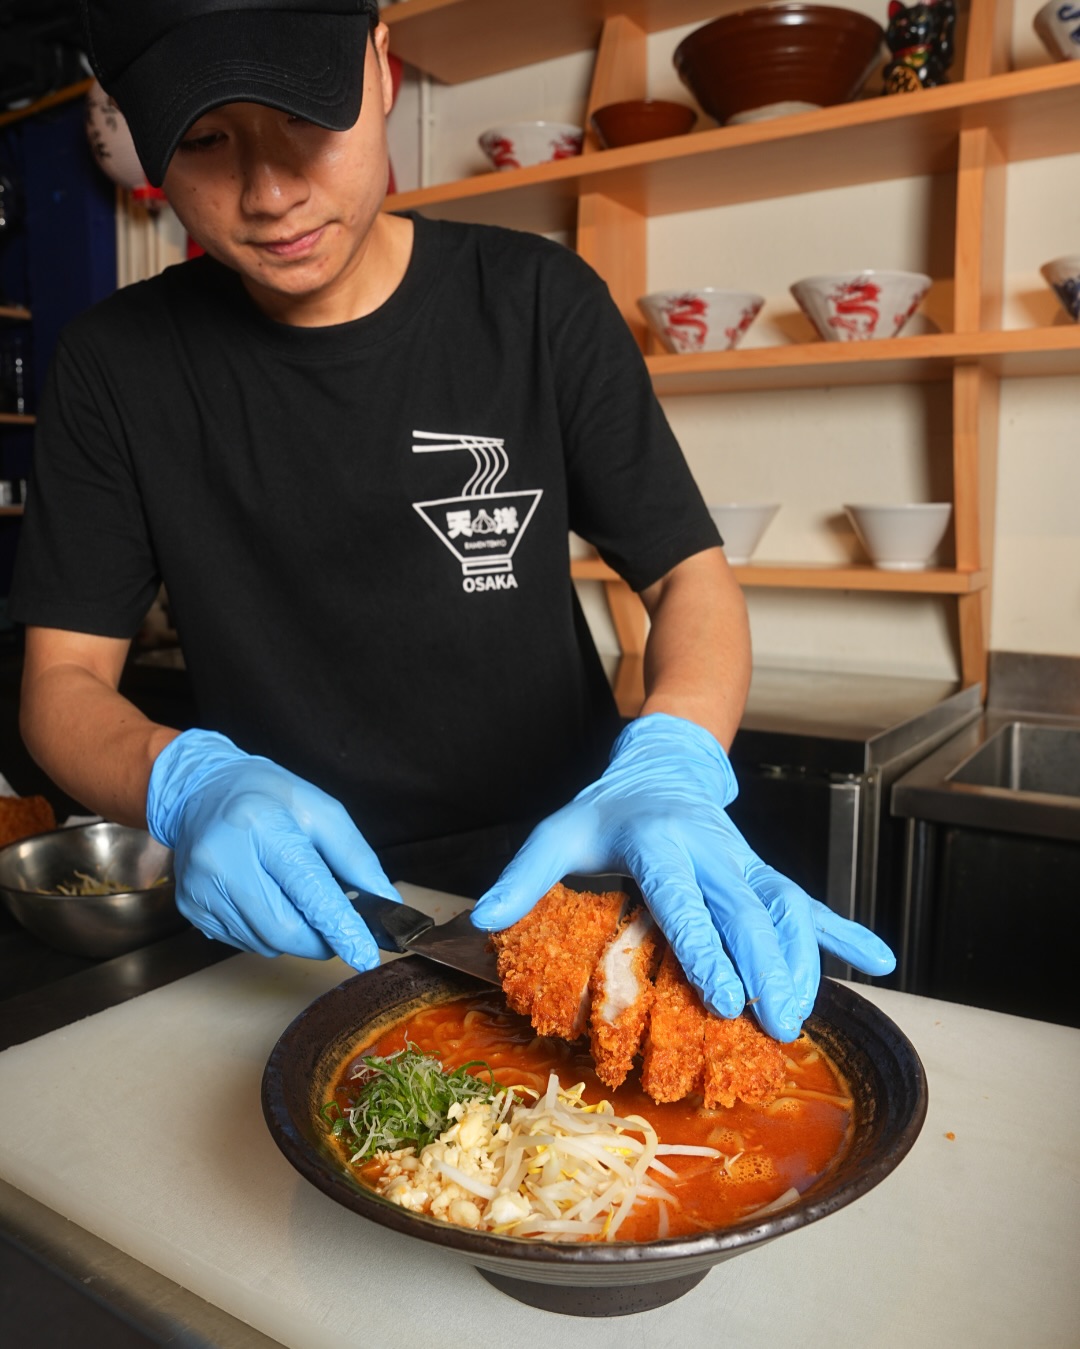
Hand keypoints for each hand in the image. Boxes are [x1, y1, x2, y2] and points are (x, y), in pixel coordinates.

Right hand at [146, 729, 398, 965]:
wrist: (201, 791)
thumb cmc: (269, 798)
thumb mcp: (323, 811)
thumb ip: (355, 857)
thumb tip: (386, 902)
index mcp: (261, 825)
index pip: (308, 888)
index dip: (340, 926)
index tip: (365, 954)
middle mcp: (223, 858)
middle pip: (284, 929)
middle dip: (321, 939)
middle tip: (339, 929)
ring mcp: (200, 887)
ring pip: (266, 942)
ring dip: (295, 935)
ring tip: (294, 897)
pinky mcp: (190, 908)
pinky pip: (244, 942)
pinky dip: (268, 932)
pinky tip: (266, 899)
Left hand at [470, 712, 894, 1040]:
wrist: (662, 762)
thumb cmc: (606, 808)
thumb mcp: (558, 832)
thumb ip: (523, 874)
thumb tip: (483, 917)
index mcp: (657, 841)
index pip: (682, 896)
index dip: (704, 944)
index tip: (721, 993)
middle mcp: (710, 851)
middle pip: (746, 909)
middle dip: (763, 966)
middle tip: (772, 1023)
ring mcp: (743, 861)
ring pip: (785, 908)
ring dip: (801, 960)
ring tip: (802, 1016)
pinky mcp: (761, 871)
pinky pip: (807, 902)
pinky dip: (842, 931)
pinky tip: (877, 960)